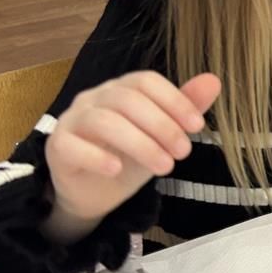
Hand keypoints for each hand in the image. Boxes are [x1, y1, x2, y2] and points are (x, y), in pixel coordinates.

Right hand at [43, 71, 220, 242]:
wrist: (95, 192)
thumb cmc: (129, 157)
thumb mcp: (162, 135)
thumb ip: (185, 107)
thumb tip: (214, 80)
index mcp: (121, 89)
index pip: (146, 80)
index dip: (174, 100)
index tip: (196, 126)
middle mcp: (94, 98)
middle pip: (127, 99)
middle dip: (162, 126)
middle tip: (183, 153)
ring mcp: (72, 120)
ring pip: (104, 121)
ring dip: (140, 144)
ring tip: (164, 167)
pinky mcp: (57, 147)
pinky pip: (72, 146)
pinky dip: (97, 157)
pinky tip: (117, 170)